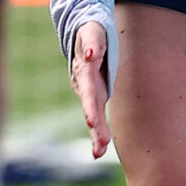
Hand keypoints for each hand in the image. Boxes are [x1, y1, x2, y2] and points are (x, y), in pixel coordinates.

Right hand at [69, 22, 112, 158]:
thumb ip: (92, 42)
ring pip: (93, 116)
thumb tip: (90, 54)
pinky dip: (98, 131)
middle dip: (95, 127)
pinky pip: (96, 117)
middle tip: (100, 147)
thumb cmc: (93, 33)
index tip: (91, 121)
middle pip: (91, 108)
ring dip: (96, 134)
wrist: (87, 35)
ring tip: (99, 153)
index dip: (90, 106)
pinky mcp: (94, 97)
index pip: (89, 91)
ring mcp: (89, 92)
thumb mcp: (93, 33)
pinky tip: (101, 149)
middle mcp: (84, 85)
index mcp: (84, 72)